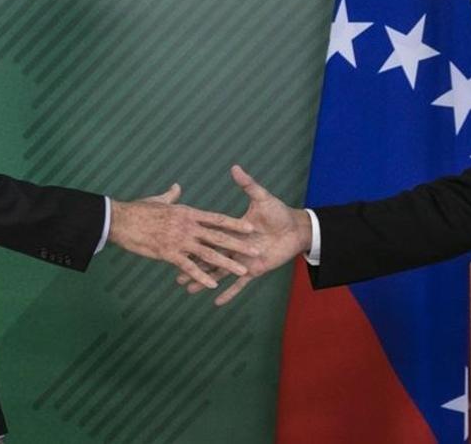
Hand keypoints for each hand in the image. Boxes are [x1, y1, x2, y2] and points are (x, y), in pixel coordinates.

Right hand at [109, 183, 257, 288]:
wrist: (120, 219)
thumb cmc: (139, 209)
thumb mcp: (158, 200)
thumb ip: (171, 196)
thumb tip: (177, 187)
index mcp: (188, 213)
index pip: (217, 219)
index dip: (235, 224)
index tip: (250, 228)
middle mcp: (187, 226)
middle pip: (219, 237)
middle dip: (240, 245)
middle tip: (257, 251)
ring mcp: (179, 240)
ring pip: (209, 254)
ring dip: (227, 263)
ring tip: (243, 271)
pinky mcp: (168, 254)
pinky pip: (189, 266)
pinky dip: (201, 276)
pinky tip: (213, 285)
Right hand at [176, 165, 311, 304]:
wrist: (296, 229)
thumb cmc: (278, 211)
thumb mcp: (261, 197)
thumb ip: (247, 184)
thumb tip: (235, 168)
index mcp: (232, 230)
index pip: (208, 234)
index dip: (192, 239)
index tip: (175, 241)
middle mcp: (233, 246)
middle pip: (207, 257)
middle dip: (191, 265)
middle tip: (174, 273)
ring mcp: (241, 259)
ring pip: (218, 272)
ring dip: (204, 282)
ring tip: (187, 290)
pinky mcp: (253, 270)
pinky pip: (239, 284)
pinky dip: (230, 293)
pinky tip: (217, 302)